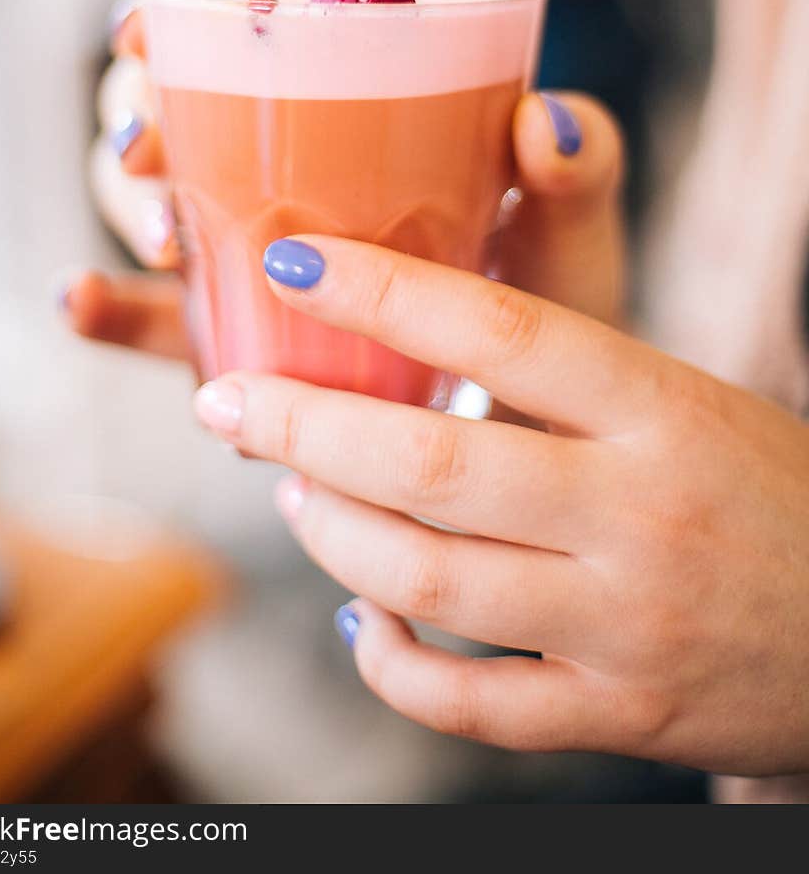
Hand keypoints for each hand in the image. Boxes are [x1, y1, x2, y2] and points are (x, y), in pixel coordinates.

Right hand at [60, 9, 625, 348]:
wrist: (542, 426)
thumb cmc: (553, 305)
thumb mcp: (569, 234)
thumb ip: (579, 173)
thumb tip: (546, 123)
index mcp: (351, 116)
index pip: (241, 45)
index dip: (172, 28)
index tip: (140, 31)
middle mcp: (283, 174)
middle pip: (168, 115)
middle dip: (135, 123)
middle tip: (153, 154)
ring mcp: (249, 258)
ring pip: (147, 208)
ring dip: (127, 209)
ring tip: (169, 239)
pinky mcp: (236, 339)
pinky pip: (158, 322)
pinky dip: (108, 308)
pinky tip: (77, 301)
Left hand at [194, 236, 808, 776]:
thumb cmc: (763, 488)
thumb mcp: (684, 401)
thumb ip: (564, 376)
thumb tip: (405, 331)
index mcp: (659, 408)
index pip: (499, 331)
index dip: (380, 293)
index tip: (290, 266)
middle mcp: (639, 510)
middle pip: (432, 462)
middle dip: (302, 426)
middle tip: (226, 402)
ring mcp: (626, 622)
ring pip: (430, 582)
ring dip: (331, 535)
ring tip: (290, 492)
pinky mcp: (619, 715)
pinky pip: (468, 702)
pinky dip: (390, 662)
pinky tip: (361, 620)